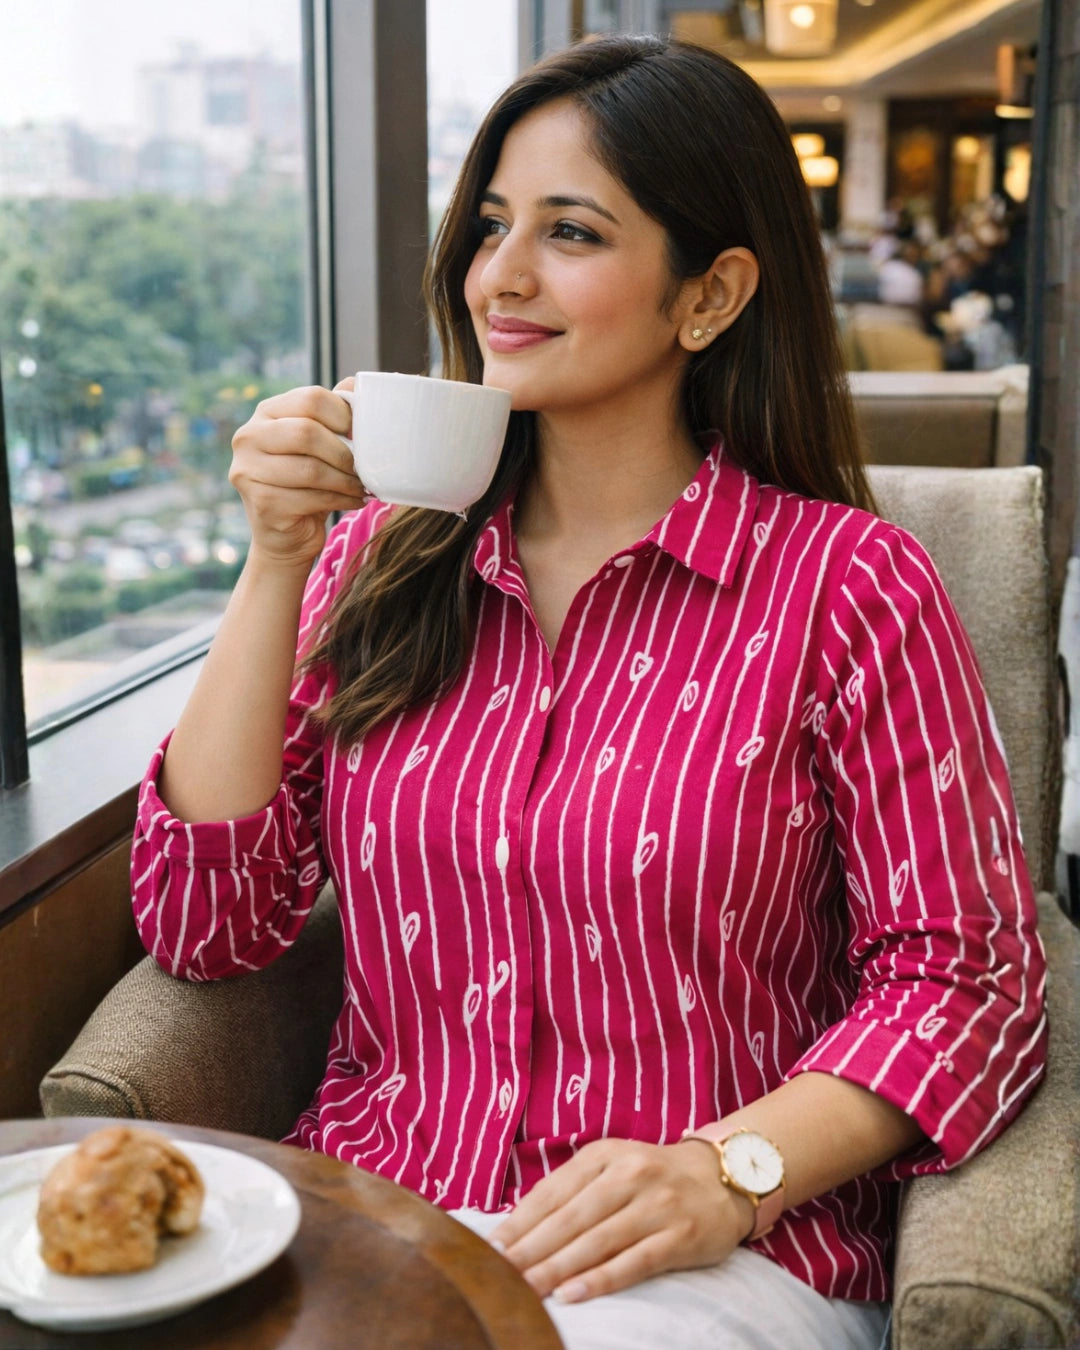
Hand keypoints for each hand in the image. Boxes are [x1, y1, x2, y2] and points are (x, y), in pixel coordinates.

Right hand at [229, 379, 368, 568]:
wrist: (286, 534)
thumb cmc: (308, 482)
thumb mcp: (319, 442)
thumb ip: (333, 412)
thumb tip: (360, 384)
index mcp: (266, 412)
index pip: (310, 398)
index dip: (344, 415)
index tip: (361, 434)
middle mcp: (248, 437)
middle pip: (307, 432)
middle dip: (344, 453)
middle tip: (363, 467)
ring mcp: (248, 471)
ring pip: (311, 469)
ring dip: (346, 480)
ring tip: (362, 486)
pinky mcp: (261, 503)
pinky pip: (311, 498)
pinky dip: (341, 500)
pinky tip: (354, 501)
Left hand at [488, 1138, 752, 1303]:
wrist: (721, 1178)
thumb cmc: (652, 1177)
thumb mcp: (611, 1167)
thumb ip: (572, 1190)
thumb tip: (518, 1226)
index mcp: (604, 1155)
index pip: (553, 1191)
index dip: (520, 1222)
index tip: (491, 1249)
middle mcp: (630, 1174)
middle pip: (571, 1217)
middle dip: (531, 1250)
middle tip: (499, 1276)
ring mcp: (656, 1204)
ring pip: (597, 1240)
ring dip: (557, 1268)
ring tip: (526, 1289)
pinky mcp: (679, 1236)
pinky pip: (634, 1261)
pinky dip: (601, 1279)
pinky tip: (572, 1293)